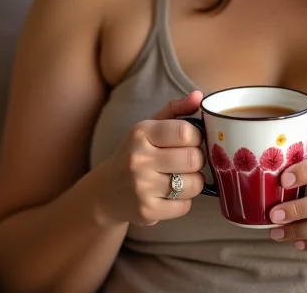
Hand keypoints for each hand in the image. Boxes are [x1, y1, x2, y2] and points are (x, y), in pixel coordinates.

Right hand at [95, 90, 205, 226]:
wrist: (108, 191)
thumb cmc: (138, 152)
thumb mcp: (151, 126)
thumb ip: (176, 109)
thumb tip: (198, 95)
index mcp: (141, 133)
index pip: (186, 132)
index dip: (196, 137)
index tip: (190, 140)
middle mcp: (138, 160)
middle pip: (194, 159)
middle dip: (197, 159)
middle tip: (188, 160)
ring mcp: (141, 188)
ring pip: (194, 184)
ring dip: (194, 181)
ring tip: (180, 177)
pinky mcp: (146, 212)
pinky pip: (185, 206)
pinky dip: (184, 201)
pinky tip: (170, 194)